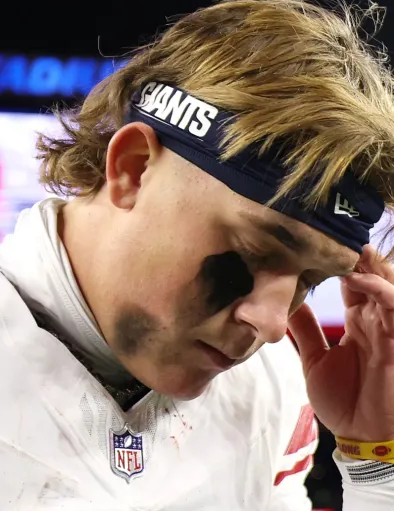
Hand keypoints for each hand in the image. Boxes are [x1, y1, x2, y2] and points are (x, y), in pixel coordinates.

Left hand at [288, 245, 393, 441]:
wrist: (362, 436)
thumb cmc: (343, 400)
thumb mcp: (315, 358)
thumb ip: (306, 330)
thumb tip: (285, 302)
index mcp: (357, 321)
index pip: (351, 281)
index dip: (336, 260)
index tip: (312, 239)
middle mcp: (375, 320)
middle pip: (370, 275)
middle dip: (355, 253)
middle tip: (332, 232)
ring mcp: (388, 328)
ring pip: (387, 284)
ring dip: (370, 265)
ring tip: (349, 249)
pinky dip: (381, 290)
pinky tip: (361, 280)